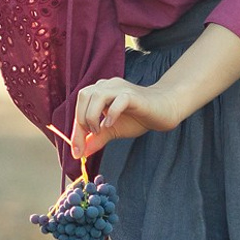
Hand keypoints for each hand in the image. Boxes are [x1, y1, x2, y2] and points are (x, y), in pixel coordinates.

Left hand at [71, 75, 185, 160]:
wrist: (164, 110)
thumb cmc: (138, 117)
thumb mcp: (112, 130)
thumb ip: (96, 138)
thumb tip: (80, 153)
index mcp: (100, 92)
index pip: (80, 106)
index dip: (76, 130)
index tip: (76, 152)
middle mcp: (108, 86)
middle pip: (84, 96)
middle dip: (81, 120)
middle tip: (90, 138)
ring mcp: (120, 89)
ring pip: (97, 94)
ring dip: (92, 115)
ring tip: (100, 130)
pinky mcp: (134, 96)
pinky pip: (119, 100)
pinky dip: (111, 113)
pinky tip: (111, 125)